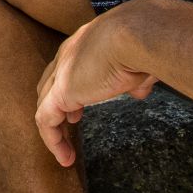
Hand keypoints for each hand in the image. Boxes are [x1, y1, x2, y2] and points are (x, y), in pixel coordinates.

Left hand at [34, 1, 160, 167]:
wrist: (136, 34)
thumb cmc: (146, 43)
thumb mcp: (141, 62)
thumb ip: (136, 78)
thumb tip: (139, 91)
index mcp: (87, 42)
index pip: (69, 66)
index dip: (71, 86)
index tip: (79, 108)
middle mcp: (69, 53)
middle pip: (50, 83)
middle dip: (57, 104)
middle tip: (70, 122)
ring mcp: (62, 72)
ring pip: (46, 103)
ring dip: (54, 127)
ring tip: (65, 151)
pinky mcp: (61, 91)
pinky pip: (46, 120)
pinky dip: (53, 140)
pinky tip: (65, 158)